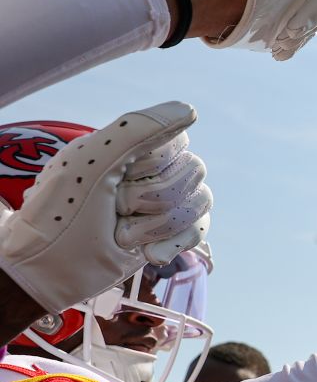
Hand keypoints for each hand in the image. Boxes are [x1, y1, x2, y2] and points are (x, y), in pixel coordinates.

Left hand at [0, 102, 211, 313]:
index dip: (152, 164)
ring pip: (199, 202)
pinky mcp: (171, 233)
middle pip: (193, 171)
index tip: (116, 177)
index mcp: (132, 146)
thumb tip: (190, 111)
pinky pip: (199, 229)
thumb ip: (138, 129)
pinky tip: (148, 254)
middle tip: (114, 208)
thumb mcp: (93, 161)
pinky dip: (173, 244)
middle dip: (152, 198)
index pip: (177, 140)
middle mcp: (153, 170)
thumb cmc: (63, 213)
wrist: (51, 270)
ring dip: (157, 226)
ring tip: (122, 235)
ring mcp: (164, 202)